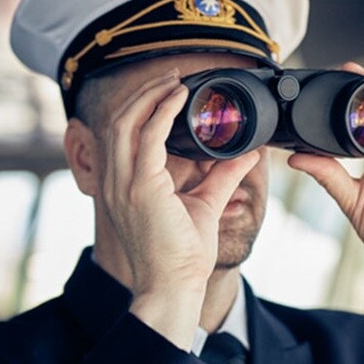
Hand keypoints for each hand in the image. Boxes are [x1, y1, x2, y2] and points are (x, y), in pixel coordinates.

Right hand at [100, 69, 260, 347]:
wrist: (174, 287)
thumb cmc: (183, 255)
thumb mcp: (205, 204)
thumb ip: (223, 175)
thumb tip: (248, 153)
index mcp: (123, 184)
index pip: (122, 132)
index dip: (140, 105)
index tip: (168, 88)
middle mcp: (116, 181)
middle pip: (118, 119)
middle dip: (143, 92)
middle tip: (172, 76)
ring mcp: (123, 184)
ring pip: (126, 121)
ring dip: (151, 95)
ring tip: (176, 80)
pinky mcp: (140, 188)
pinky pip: (147, 136)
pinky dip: (162, 110)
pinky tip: (180, 98)